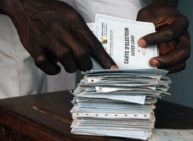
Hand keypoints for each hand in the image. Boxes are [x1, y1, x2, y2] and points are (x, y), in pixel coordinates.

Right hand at [2, 0, 116, 74]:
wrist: (25, 5)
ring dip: (71, 67)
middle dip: (87, 65)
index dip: (104, 59)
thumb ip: (82, 32)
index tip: (112, 69)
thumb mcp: (71, 15)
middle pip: (81, 53)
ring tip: (71, 64)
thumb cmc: (52, 12)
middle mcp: (61, 29)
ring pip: (66, 60)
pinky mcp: (34, 47)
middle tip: (86, 66)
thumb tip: (94, 52)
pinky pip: (46, 65)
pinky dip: (53, 70)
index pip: (93, 43)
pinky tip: (56, 67)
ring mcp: (47, 39)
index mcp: (74, 21)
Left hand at [136, 0, 189, 72]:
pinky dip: (165, 69)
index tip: (141, 42)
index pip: (170, 33)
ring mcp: (180, 48)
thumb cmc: (157, 13)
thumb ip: (144, 27)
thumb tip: (135, 43)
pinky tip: (153, 69)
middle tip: (152, 62)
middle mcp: (184, 37)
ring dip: (167, 68)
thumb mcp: (148, 15)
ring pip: (181, 63)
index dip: (155, 39)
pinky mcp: (174, 55)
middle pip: (183, 52)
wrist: (162, 14)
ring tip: (152, 69)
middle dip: (167, 60)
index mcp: (180, 23)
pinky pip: (174, 66)